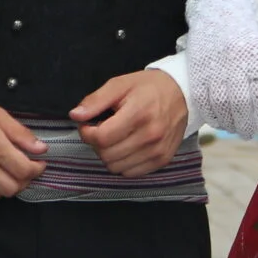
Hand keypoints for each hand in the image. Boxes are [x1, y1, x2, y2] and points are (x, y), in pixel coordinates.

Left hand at [71, 69, 189, 177]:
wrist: (182, 93)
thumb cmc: (148, 87)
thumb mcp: (120, 84)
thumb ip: (96, 100)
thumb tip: (75, 115)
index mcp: (138, 114)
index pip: (102, 138)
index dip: (87, 133)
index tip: (88, 125)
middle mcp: (150, 136)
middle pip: (107, 155)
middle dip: (96, 144)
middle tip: (101, 130)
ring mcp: (158, 151)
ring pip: (116, 167)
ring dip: (108, 155)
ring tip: (115, 138)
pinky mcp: (163, 160)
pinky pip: (131, 173)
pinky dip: (123, 163)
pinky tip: (126, 147)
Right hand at [182, 0, 257, 140]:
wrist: (218, 9)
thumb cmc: (244, 34)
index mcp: (255, 57)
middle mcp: (235, 62)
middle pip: (241, 104)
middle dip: (245, 125)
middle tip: (248, 134)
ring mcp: (214, 65)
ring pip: (220, 104)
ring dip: (227, 122)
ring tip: (232, 128)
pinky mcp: (197, 67)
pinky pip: (202, 97)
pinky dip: (209, 113)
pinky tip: (215, 119)